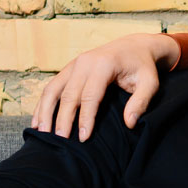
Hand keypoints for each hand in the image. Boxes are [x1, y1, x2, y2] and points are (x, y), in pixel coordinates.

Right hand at [31, 33, 178, 140]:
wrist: (135, 47)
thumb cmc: (143, 67)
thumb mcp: (150, 83)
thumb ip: (141, 102)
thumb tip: (129, 123)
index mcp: (103, 65)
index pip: (90, 96)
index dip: (85, 118)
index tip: (84, 137)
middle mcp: (84, 62)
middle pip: (69, 95)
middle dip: (63, 119)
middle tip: (60, 141)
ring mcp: (74, 64)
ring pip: (53, 89)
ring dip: (45, 111)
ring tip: (42, 133)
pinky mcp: (69, 69)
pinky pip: (51, 86)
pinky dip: (43, 103)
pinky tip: (38, 119)